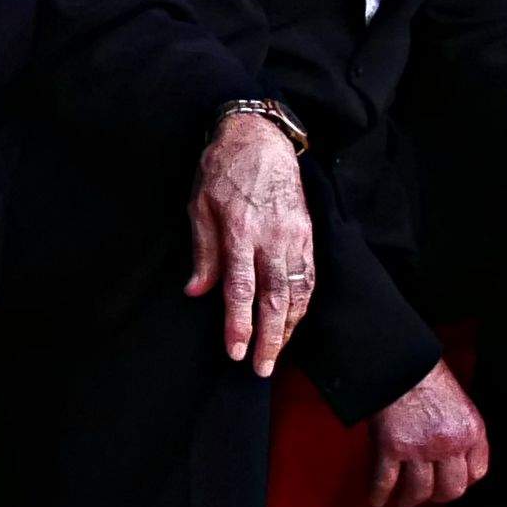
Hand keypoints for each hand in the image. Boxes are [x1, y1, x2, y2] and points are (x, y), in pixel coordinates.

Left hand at [183, 113, 312, 372]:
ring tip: (276, 353)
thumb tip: (197, 292)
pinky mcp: (308, 233)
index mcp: (240, 230)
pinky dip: (303, 304)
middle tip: (260, 369)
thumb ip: (203, 251)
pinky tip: (294, 321)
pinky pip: (309, 276)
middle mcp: (272, 237)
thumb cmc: (222, 170)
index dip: (238, 324)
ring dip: (288, 327)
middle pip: (274, 298)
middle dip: (268, 338)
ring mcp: (295, 236)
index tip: (235, 352)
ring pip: (297, 291)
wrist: (260, 137)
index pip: (241, 288)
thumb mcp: (199, 205)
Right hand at [362, 366, 487, 506]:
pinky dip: (380, 494)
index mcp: (470, 431)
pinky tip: (377, 499)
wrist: (400, 361)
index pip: (476, 473)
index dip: (463, 482)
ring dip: (410, 500)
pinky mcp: (393, 447)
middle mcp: (450, 444)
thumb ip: (459, 430)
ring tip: (403, 501)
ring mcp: (421, 448)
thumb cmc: (426, 376)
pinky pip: (386, 481)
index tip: (450, 484)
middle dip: (438, 497)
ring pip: (419, 491)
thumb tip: (449, 457)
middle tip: (428, 497)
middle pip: (451, 489)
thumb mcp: (459, 403)